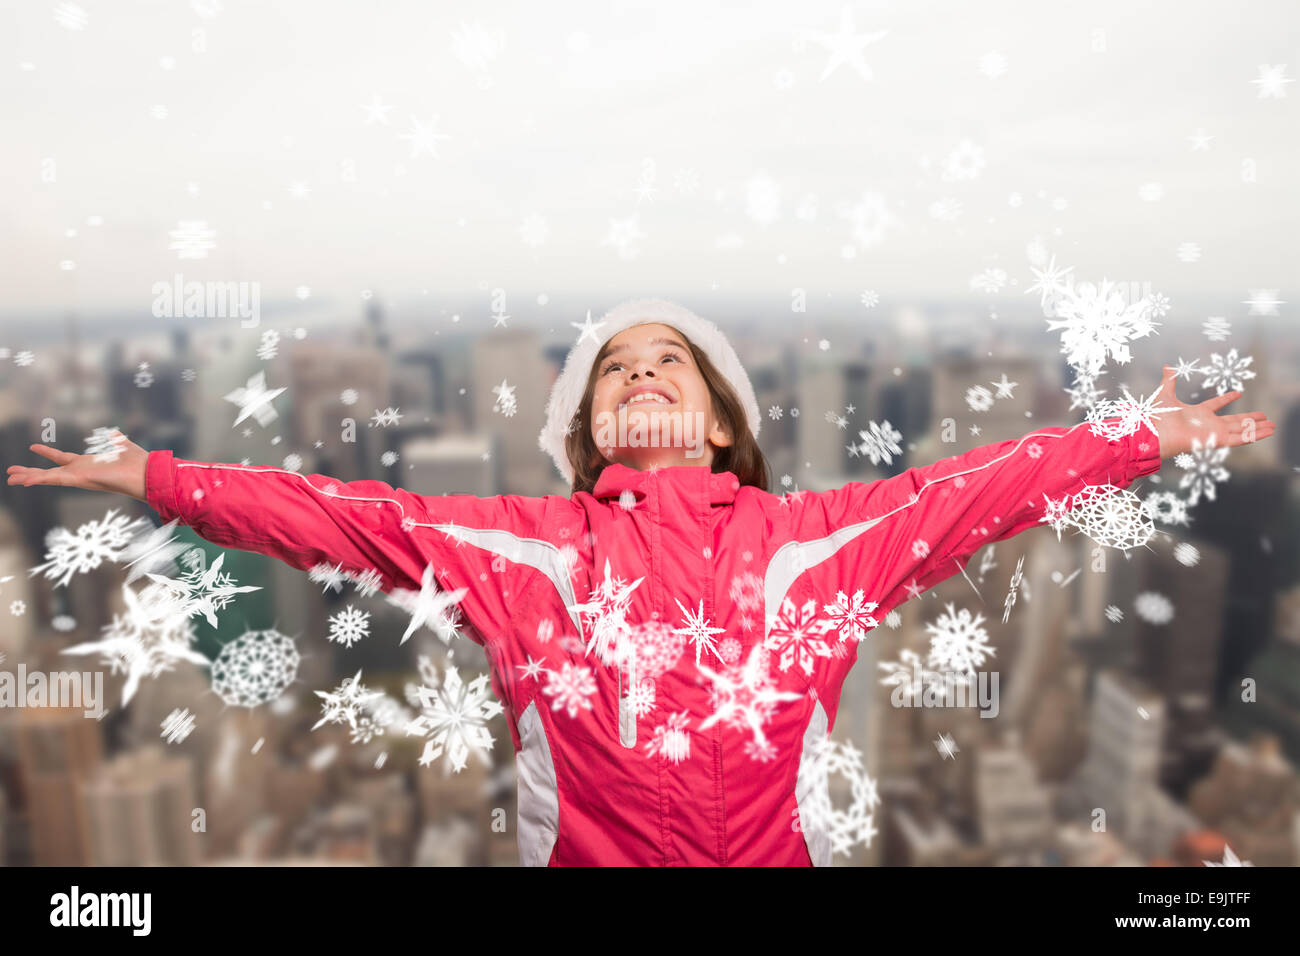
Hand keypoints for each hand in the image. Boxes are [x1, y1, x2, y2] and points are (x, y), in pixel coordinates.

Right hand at [7, 429, 149, 501]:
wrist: (147, 474)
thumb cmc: (138, 463)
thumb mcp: (122, 446)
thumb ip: (116, 440)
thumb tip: (115, 434)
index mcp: (88, 464)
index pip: (63, 458)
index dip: (48, 454)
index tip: (33, 447)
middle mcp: (81, 472)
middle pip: (50, 472)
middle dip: (30, 472)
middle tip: (11, 472)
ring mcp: (79, 477)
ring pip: (48, 477)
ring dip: (28, 477)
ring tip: (10, 478)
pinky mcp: (80, 480)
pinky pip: (54, 479)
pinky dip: (38, 479)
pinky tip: (23, 480)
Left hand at [1150, 366, 1274, 459]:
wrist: (1153, 434)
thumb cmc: (1156, 417)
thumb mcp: (1165, 394)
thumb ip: (1169, 381)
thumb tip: (1166, 366)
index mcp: (1197, 413)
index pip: (1216, 405)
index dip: (1227, 399)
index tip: (1238, 393)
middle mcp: (1207, 424)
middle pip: (1234, 421)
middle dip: (1250, 418)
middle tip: (1265, 415)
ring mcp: (1213, 433)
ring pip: (1241, 430)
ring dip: (1257, 428)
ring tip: (1272, 426)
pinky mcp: (1216, 441)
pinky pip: (1239, 439)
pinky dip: (1253, 435)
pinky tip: (1266, 432)